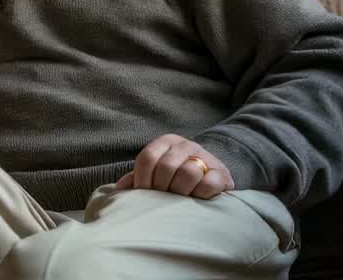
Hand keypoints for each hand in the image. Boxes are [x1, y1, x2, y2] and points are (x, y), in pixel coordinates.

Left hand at [115, 134, 234, 198]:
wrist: (211, 177)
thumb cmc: (176, 179)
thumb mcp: (156, 175)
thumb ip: (137, 179)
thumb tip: (120, 189)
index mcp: (166, 142)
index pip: (147, 158)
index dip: (142, 180)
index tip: (144, 194)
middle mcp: (185, 145)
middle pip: (166, 166)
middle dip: (161, 188)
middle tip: (161, 200)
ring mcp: (206, 157)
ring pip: (188, 172)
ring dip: (180, 192)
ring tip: (178, 201)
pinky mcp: (222, 173)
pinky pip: (208, 183)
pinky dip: (200, 194)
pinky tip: (196, 200)